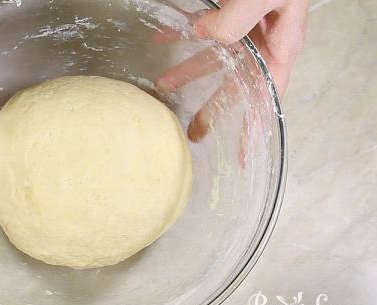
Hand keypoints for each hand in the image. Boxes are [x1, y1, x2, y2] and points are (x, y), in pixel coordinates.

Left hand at [155, 0, 307, 161]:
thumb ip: (238, 20)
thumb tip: (207, 37)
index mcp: (280, 45)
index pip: (268, 95)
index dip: (256, 125)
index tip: (242, 152)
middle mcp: (263, 40)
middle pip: (237, 84)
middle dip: (214, 106)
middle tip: (194, 131)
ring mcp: (245, 26)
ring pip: (215, 56)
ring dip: (189, 70)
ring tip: (164, 85)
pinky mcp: (229, 9)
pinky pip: (204, 26)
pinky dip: (183, 32)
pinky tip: (163, 37)